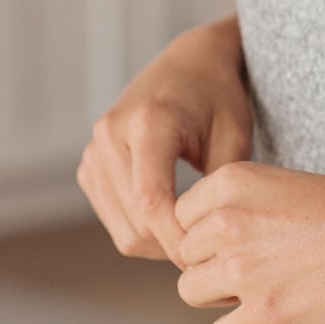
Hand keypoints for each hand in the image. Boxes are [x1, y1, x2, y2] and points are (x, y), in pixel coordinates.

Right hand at [76, 15, 252, 266]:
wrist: (189, 65)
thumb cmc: (220, 98)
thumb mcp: (235, 137)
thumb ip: (220, 188)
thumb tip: (208, 242)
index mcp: (148, 121)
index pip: (152, 202)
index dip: (178, 240)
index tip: (209, 258)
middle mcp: (110, 135)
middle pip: (136, 222)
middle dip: (173, 246)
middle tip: (211, 250)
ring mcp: (93, 151)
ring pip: (122, 229)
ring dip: (158, 243)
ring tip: (195, 235)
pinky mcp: (89, 166)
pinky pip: (113, 219)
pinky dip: (142, 230)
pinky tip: (172, 219)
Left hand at [173, 162, 324, 323]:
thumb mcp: (278, 189)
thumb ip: (232, 209)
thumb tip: (192, 252)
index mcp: (230, 182)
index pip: (180, 218)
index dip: (208, 235)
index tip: (246, 239)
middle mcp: (227, 221)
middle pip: (185, 258)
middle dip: (215, 266)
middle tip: (263, 266)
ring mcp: (244, 269)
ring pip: (191, 294)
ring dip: (222, 298)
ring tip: (266, 288)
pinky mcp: (265, 313)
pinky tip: (261, 323)